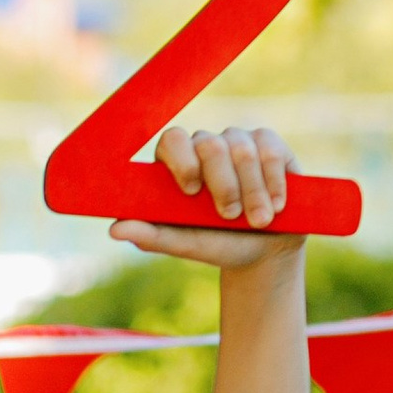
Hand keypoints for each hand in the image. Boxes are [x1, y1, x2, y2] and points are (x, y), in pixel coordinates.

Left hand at [110, 125, 303, 269]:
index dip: (182, 161)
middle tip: (229, 216)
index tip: (190, 191)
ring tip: (259, 220)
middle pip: (210, 144)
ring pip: (242, 150)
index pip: (173, 140)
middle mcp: (205, 146)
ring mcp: (238, 141)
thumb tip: (115, 229)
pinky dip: (274, 182)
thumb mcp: (184, 244)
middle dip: (223, 185)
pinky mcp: (269, 144)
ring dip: (252, 191)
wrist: (262, 251)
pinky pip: (271, 151)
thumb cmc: (216, 244)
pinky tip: (277, 204)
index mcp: (177, 162)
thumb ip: (152, 236)